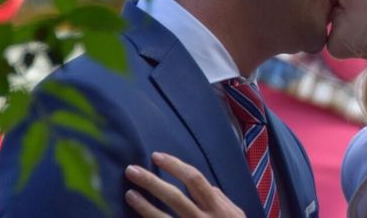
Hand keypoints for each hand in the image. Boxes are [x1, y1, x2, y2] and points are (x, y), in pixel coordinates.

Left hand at [125, 152, 245, 217]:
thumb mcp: (236, 215)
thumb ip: (221, 199)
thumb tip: (206, 185)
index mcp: (216, 207)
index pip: (194, 180)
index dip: (174, 166)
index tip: (156, 156)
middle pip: (174, 197)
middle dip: (151, 182)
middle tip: (131, 170)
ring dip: (144, 206)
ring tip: (130, 194)